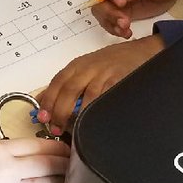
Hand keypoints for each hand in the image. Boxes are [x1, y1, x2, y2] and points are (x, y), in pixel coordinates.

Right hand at [0, 138, 69, 182]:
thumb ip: (8, 151)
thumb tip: (36, 153)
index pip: (40, 145)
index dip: (57, 146)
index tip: (65, 147)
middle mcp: (9, 170)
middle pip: (49, 164)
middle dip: (64, 162)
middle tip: (72, 161)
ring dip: (58, 180)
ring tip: (64, 176)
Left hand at [37, 35, 165, 129]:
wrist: (140, 51)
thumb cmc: (111, 62)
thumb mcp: (85, 67)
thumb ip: (66, 83)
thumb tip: (42, 99)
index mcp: (77, 65)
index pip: (57, 82)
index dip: (48, 100)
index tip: (43, 116)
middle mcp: (89, 67)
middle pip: (69, 90)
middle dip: (60, 111)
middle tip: (55, 128)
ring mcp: (105, 74)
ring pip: (87, 96)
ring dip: (78, 115)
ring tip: (72, 130)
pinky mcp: (120, 80)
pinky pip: (106, 97)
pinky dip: (98, 110)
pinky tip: (93, 120)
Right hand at [92, 0, 182, 37]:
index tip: (121, 2)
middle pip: (100, 0)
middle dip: (109, 13)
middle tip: (124, 22)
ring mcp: (117, 2)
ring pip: (102, 13)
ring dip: (110, 23)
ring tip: (125, 30)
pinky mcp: (123, 14)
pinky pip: (111, 23)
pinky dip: (115, 30)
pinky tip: (127, 33)